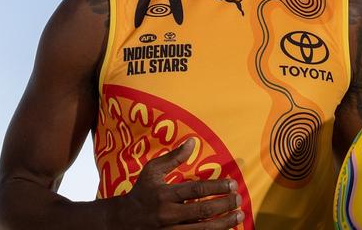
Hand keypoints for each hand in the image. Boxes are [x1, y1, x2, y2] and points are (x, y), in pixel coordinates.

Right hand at [110, 138, 243, 228]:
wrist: (122, 222)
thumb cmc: (141, 193)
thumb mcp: (152, 171)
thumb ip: (173, 157)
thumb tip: (193, 141)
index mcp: (164, 195)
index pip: (196, 190)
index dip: (217, 186)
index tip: (233, 184)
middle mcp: (168, 214)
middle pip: (203, 210)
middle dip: (225, 204)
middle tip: (239, 199)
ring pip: (203, 229)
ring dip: (224, 223)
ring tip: (239, 215)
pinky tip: (226, 229)